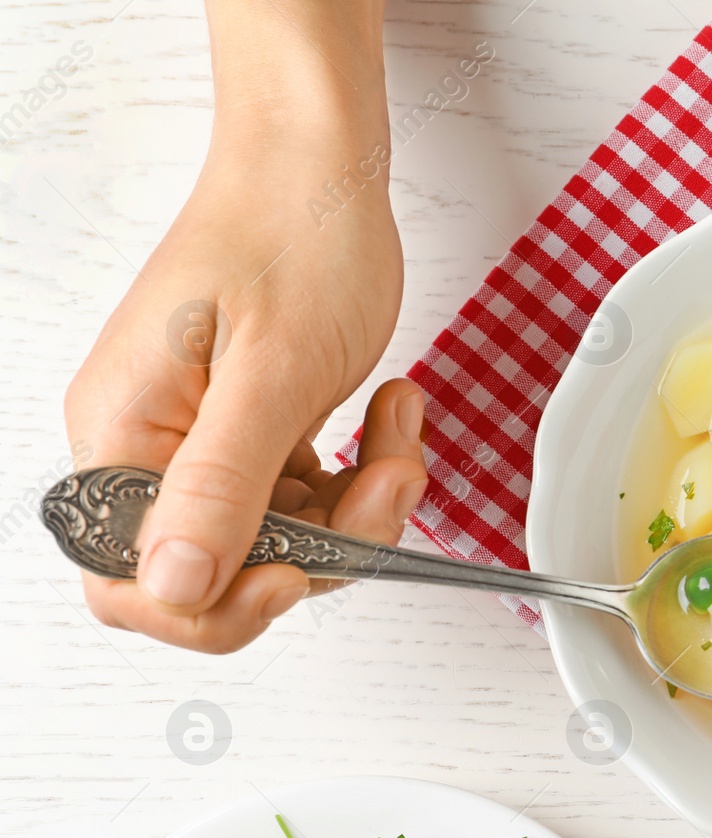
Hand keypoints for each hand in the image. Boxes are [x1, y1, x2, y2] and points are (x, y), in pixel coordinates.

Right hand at [63, 3, 424, 653]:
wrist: (322, 166)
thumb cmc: (293, 236)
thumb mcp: (270, 373)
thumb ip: (221, 488)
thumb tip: (173, 588)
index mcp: (123, 434)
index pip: (134, 584)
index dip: (220, 607)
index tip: (300, 571)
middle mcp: (149, 447)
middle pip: (224, 572)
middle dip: (324, 546)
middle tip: (386, 479)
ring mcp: (202, 442)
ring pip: (281, 542)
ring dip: (360, 505)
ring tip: (398, 427)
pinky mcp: (252, 434)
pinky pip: (306, 501)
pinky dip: (360, 477)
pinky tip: (389, 418)